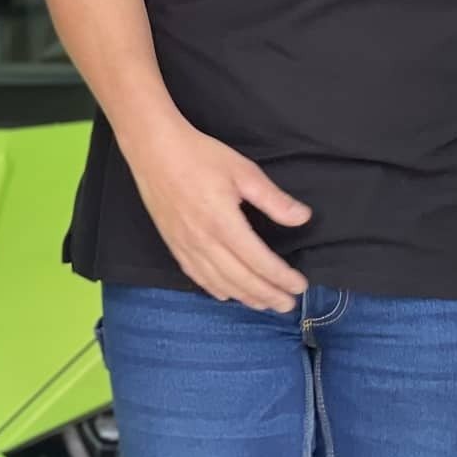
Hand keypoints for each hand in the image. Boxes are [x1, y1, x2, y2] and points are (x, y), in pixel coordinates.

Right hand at [126, 121, 311, 310]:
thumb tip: (302, 218)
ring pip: (220, 283)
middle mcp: (204, 242)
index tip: (299, 286)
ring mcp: (186, 246)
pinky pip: (197, 276)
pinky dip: (216, 290)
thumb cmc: (199, 155)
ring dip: (245, 298)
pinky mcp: (173, 244)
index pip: (260, 262)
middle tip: (288, 305)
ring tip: (265, 304)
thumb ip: (273, 198)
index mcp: (224, 224)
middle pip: (242, 280)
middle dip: (268, 295)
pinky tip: (227, 294)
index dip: (282, 278)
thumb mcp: (242, 171)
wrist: (154, 150)